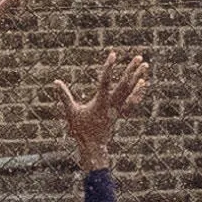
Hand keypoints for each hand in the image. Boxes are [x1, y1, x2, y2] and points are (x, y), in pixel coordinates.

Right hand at [55, 50, 148, 164]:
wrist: (94, 147)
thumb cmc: (81, 130)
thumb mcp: (71, 112)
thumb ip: (64, 96)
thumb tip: (55, 81)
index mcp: (100, 102)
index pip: (105, 81)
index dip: (109, 67)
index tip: (113, 54)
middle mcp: (112, 104)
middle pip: (124, 84)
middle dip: (132, 70)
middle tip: (140, 58)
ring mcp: (118, 108)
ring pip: (131, 90)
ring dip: (138, 77)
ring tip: (145, 65)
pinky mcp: (120, 112)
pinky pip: (132, 99)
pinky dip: (138, 90)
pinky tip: (143, 82)